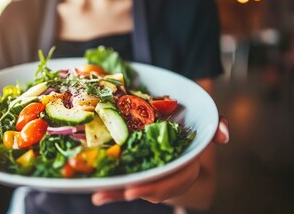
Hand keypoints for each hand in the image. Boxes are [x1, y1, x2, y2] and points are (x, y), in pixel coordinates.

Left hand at [91, 116, 228, 206]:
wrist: (178, 136)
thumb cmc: (190, 129)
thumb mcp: (204, 125)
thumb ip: (214, 125)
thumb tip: (224, 134)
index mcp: (185, 166)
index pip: (175, 179)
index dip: (160, 185)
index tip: (141, 189)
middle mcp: (169, 175)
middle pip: (154, 189)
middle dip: (137, 191)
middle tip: (122, 191)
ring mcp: (153, 177)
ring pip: (137, 189)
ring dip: (118, 193)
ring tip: (99, 195)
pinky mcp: (139, 175)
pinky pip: (126, 184)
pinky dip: (112, 190)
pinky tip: (96, 193)